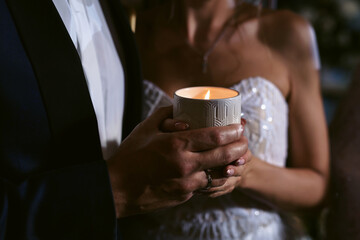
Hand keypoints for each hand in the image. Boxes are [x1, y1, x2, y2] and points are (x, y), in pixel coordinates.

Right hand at [107, 106, 247, 217]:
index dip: (232, 131)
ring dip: (229, 164)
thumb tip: (183, 115)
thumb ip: (165, 115)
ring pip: (218, 174)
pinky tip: (209, 169)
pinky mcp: (184, 196)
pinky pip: (203, 184)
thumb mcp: (145, 128)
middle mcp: (185, 164)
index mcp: (176, 144)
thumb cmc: (130, 155)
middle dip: (240, 147)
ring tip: (234, 157)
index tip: (240, 126)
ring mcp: (186, 183)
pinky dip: (209, 176)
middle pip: (223, 156)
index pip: (215, 136)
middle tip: (244, 141)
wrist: (118, 188)